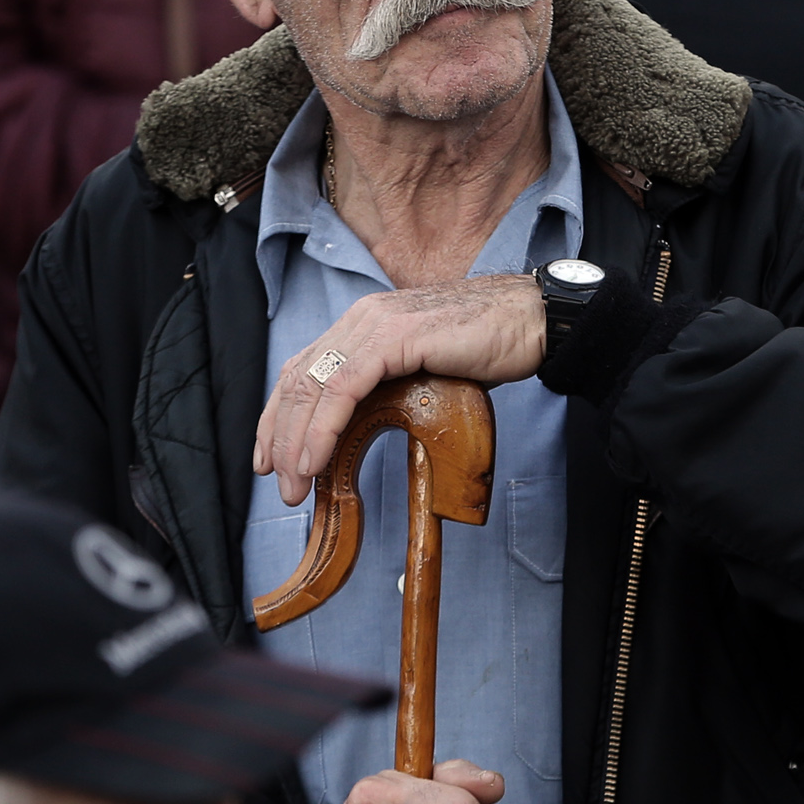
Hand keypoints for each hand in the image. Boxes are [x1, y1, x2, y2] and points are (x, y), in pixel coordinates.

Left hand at [252, 277, 544, 505]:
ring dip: (296, 441)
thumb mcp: (424, 372)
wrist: (532, 321)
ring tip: (295, 483)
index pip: (303, 370)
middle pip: (297, 379)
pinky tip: (315, 458)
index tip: (271, 459)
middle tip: (280, 483)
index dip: (279, 416)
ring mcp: (375, 324)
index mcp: (364, 324)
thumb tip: (366, 427)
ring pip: (313, 385)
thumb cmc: (487, 346)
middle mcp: (360, 319)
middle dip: (279, 437)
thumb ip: (390, 387)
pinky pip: (342, 387)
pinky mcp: (394, 337)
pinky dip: (323, 427)